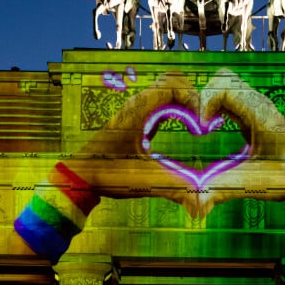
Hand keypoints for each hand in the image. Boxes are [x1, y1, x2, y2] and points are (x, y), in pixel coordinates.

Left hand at [67, 70, 209, 216]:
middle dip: (193, 97)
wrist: (82, 176)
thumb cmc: (108, 175)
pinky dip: (178, 108)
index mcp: (139, 110)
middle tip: (202, 123)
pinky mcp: (138, 117)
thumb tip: (201, 204)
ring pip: (169, 88)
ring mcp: (137, 108)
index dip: (194, 100)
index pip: (174, 84)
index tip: (200, 126)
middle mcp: (138, 103)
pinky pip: (163, 101)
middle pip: (174, 80)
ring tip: (197, 126)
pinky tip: (186, 128)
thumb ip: (175, 188)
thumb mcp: (145, 181)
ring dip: (186, 102)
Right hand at [196, 68, 284, 261]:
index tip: (202, 128)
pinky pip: (228, 97)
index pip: (224, 85)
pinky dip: (214, 106)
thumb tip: (195, 205)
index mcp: (260, 114)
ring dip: (208, 101)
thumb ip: (221, 190)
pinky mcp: (253, 112)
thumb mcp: (251, 185)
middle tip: (200, 124)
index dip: (205, 101)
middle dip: (204, 97)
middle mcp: (258, 104)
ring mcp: (257, 106)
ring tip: (204, 127)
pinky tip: (212, 128)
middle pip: (222, 78)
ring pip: (225, 84)